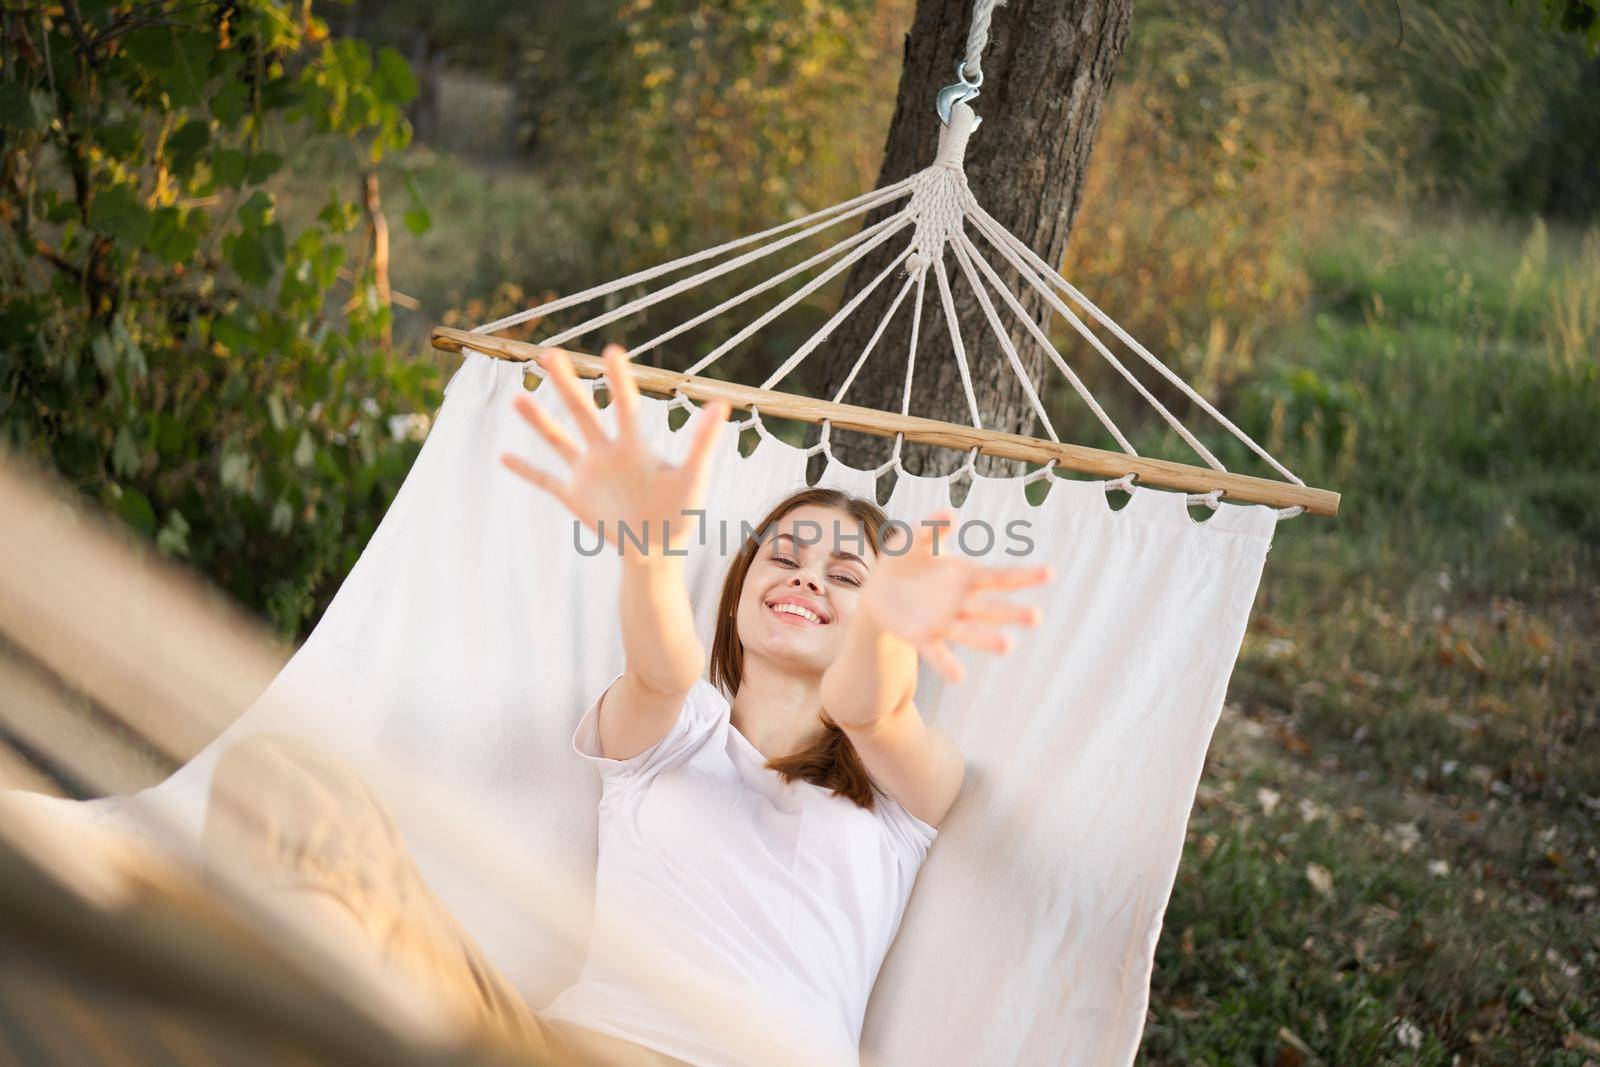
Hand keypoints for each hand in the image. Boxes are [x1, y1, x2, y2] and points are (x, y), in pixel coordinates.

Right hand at [499, 344, 729, 558]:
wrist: (659, 552)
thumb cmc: (682, 514)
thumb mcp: (693, 477)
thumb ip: (703, 442)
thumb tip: (722, 405)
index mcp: (634, 446)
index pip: (625, 405)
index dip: (619, 380)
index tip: (611, 351)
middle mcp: (607, 453)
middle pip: (582, 411)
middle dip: (565, 383)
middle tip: (547, 353)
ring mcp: (588, 474)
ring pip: (558, 440)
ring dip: (537, 420)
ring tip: (516, 397)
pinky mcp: (575, 497)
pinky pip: (546, 480)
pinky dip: (526, 469)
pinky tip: (503, 455)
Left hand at [859, 507, 1052, 683]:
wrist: (876, 590)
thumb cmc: (903, 561)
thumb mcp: (914, 539)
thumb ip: (931, 527)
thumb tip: (950, 513)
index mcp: (964, 577)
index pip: (1000, 578)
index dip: (1024, 575)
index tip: (1050, 573)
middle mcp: (960, 603)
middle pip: (990, 608)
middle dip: (1012, 612)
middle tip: (1037, 616)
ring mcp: (942, 622)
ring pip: (969, 632)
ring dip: (987, 639)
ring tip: (1008, 646)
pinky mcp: (921, 636)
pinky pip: (936, 652)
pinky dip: (947, 663)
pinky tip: (959, 675)